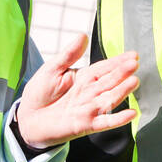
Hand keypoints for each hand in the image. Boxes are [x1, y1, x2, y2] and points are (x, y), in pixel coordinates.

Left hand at [15, 33, 137, 148]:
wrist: (27, 118)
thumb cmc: (39, 93)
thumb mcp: (52, 69)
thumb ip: (68, 55)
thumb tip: (83, 36)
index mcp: (84, 77)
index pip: (105, 68)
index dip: (118, 61)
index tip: (133, 55)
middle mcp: (91, 93)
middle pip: (110, 82)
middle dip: (122, 73)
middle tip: (134, 64)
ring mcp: (90, 109)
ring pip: (110, 99)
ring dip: (122, 92)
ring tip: (133, 81)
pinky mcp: (86, 125)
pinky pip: (105, 122)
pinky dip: (118, 119)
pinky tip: (131, 114)